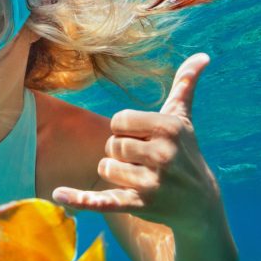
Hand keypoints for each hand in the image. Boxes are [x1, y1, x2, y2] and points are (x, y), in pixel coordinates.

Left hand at [52, 53, 219, 231]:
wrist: (199, 203)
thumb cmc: (185, 153)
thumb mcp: (183, 119)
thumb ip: (185, 86)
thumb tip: (202, 55)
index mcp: (169, 128)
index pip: (119, 121)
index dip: (125, 131)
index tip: (144, 139)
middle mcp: (163, 154)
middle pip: (111, 145)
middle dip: (120, 153)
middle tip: (143, 162)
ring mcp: (152, 182)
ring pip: (105, 167)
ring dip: (115, 173)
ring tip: (140, 178)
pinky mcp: (139, 205)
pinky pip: (103, 200)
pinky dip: (80, 199)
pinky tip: (58, 195)